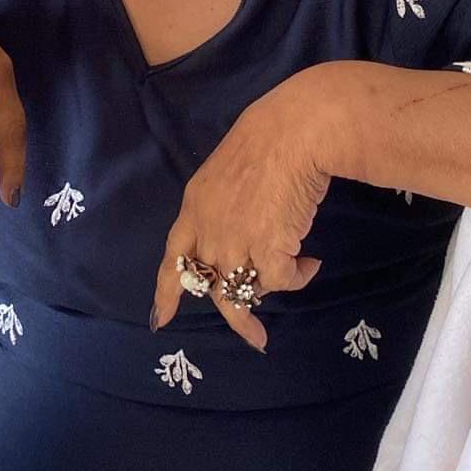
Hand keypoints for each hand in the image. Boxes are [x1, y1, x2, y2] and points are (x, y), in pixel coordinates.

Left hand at [151, 79, 330, 351]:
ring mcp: (235, 243)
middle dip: (237, 314)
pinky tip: (311, 262)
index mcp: (194, 209)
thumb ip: (223, 209)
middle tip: (256, 338)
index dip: (167, 291)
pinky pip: (281, 282)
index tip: (159, 320)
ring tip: (298, 276)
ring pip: (245, 292)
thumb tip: (243, 235)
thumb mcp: (225, 175)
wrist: (293, 132)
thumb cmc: (266, 141)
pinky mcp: (266, 251)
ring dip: (273, 292)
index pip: (173, 257)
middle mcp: (209, 231)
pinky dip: (299, 277)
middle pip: (212, 287)